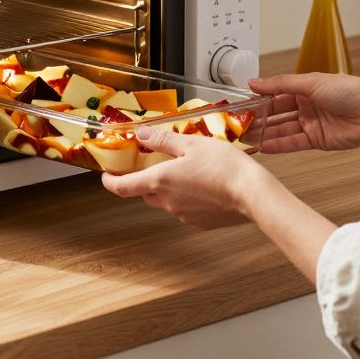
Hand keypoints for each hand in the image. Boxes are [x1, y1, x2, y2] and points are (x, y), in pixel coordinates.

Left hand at [100, 126, 269, 229]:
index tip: (106, 176)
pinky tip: (204, 185)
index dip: (110, 182)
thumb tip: (140, 136)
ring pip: (166, 201)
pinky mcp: (200, 222)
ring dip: (169, 188)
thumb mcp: (192, 144)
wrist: (253, 195)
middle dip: (145, 180)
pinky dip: (188, 197)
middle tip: (155, 164)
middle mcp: (168, 202)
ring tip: (188, 171)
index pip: (122, 187)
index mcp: (160, 181)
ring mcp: (183, 215)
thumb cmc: (225, 167)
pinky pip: (185, 209)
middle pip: (145, 193)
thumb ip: (163, 141)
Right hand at [247, 73, 359, 153]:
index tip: (240, 105)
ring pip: (282, 129)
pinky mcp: (317, 140)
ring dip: (264, 133)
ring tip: (245, 138)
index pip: (275, 94)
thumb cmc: (350, 91)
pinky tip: (263, 146)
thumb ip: (280, 84)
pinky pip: (293, 143)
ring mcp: (311, 124)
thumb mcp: (311, 82)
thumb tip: (254, 81)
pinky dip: (279, 145)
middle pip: (276, 114)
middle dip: (258, 119)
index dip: (258, 100)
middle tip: (238, 125)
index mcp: (305, 88)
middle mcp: (306, 106)